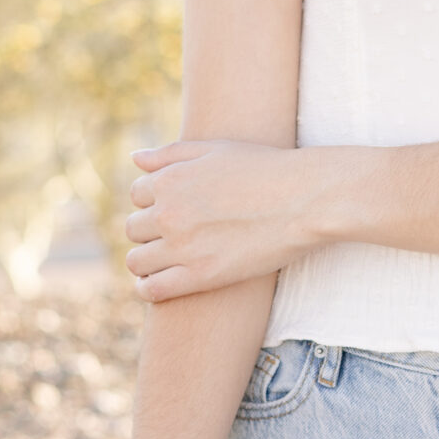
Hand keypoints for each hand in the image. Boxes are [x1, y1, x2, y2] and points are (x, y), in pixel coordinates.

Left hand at [124, 138, 331, 300]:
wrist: (305, 199)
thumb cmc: (266, 168)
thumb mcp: (215, 149)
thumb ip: (170, 153)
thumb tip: (135, 159)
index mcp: (170, 179)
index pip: (137, 194)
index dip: (154, 201)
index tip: (174, 208)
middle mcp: (169, 212)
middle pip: (134, 228)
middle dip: (150, 230)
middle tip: (174, 235)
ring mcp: (183, 246)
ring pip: (137, 261)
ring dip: (146, 260)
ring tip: (167, 260)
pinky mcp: (201, 276)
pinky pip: (152, 289)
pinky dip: (147, 288)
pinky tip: (157, 285)